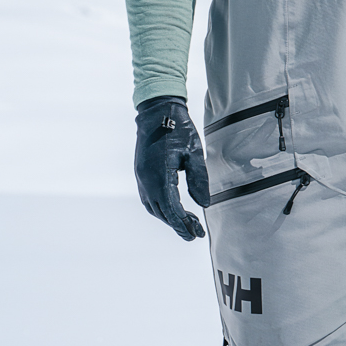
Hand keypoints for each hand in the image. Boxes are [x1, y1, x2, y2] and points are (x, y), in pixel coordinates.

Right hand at [134, 95, 210, 239]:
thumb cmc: (179, 129)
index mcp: (159, 175)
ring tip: (188, 223)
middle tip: (195, 233)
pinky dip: (162, 208)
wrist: (157, 111)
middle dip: (178, 225)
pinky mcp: (141, 174)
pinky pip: (150, 198)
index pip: (171, 209)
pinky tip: (174, 209)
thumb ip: (199, 179)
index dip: (184, 224)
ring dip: (170, 218)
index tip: (196, 234)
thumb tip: (205, 204)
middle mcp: (146, 180)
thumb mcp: (194, 153)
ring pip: (154, 207)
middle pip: (162, 212)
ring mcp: (141, 177)